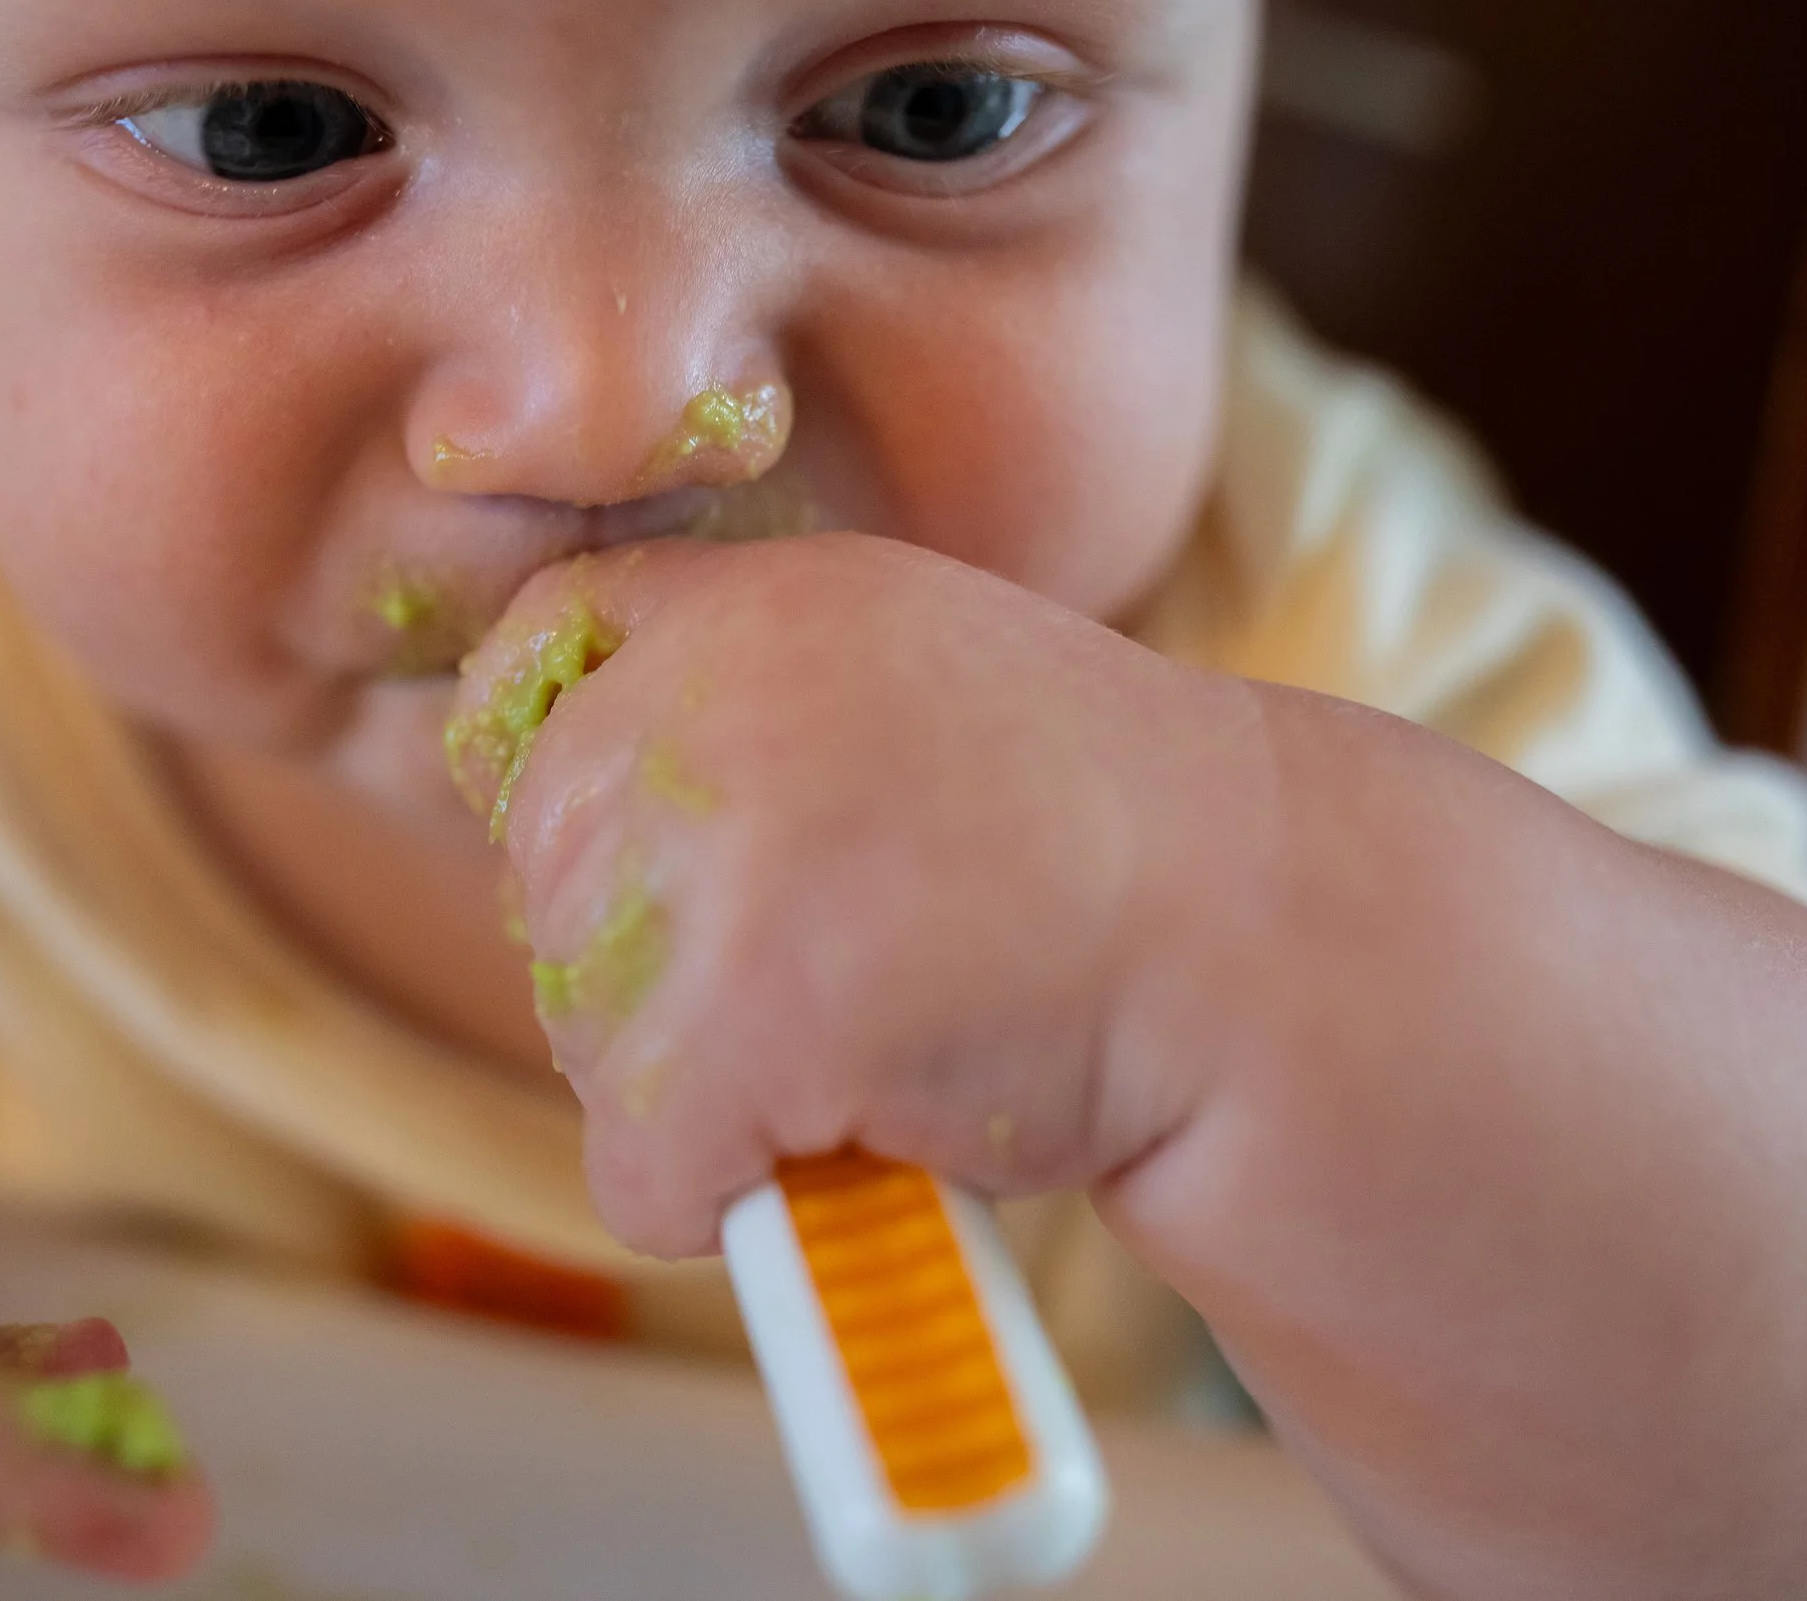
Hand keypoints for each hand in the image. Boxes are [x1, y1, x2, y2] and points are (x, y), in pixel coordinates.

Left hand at [447, 534, 1282, 1256]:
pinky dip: (731, 1204)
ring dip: (709, 1087)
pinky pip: (642, 1171)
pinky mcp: (752, 1015)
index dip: (583, 794)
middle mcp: (718, 692)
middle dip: (654, 966)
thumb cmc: (1092, 845)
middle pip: (546, 879)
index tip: (689, 860)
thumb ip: (736, 709)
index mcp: (752, 602)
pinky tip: (869, 1138)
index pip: (530, 673)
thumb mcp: (900, 689)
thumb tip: (531, 791)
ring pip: (587, 1038)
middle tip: (833, 974)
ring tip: (882, 1034)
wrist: (1276, 945)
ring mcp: (732, 851)